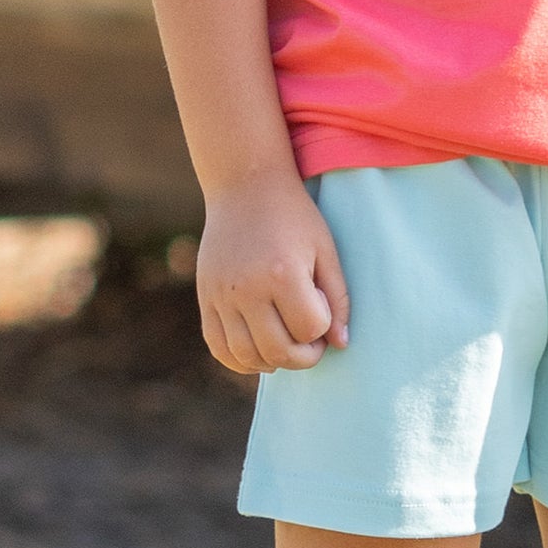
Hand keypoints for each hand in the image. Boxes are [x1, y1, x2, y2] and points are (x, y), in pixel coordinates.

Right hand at [195, 170, 350, 374]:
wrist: (245, 185)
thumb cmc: (293, 216)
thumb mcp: (324, 248)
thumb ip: (338, 297)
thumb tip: (340, 344)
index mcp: (282, 273)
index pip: (309, 329)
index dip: (323, 325)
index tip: (323, 306)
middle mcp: (247, 288)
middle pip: (278, 350)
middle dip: (303, 357)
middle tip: (311, 341)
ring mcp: (222, 295)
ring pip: (247, 356)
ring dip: (273, 362)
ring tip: (286, 345)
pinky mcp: (206, 297)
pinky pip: (219, 347)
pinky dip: (239, 360)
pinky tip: (258, 352)